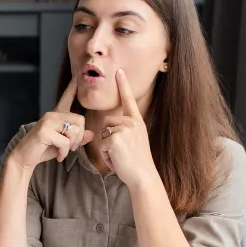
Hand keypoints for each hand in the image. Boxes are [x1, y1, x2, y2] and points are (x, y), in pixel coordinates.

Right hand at [8, 75, 93, 170]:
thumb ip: (77, 138)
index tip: (77, 73)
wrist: (25, 158)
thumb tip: (91, 134)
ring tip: (63, 151)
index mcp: (56, 115)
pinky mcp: (44, 131)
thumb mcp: (64, 144)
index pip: (67, 97)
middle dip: (79, 137)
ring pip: (74, 131)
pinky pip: (65, 142)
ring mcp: (47, 121)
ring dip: (71, 146)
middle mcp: (52, 115)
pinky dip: (64, 152)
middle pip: (80, 120)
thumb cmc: (44, 149)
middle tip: (72, 147)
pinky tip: (59, 155)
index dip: (73, 86)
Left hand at [96, 69, 158, 188]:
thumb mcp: (135, 141)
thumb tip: (111, 128)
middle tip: (122, 152)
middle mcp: (131, 122)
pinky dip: (106, 155)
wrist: (143, 176)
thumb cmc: (138, 162)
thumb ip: (125, 130)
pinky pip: (102, 145)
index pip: (128, 100)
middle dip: (108, 138)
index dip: (123, 85)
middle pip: (107, 122)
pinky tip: (117, 160)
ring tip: (120, 156)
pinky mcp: (115, 139)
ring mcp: (124, 129)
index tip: (119, 71)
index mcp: (136, 122)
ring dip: (107, 148)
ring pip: (103, 134)